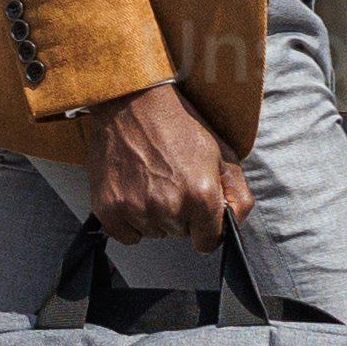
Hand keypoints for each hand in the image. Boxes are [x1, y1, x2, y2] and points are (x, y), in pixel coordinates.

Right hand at [77, 80, 253, 246]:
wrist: (133, 102)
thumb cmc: (179, 124)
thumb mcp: (222, 153)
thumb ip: (238, 195)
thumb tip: (235, 225)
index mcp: (201, 195)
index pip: (208, 243)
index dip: (206, 228)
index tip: (199, 213)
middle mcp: (169, 207)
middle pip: (179, 235)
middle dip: (180, 215)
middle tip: (172, 180)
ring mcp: (136, 208)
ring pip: (153, 233)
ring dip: (155, 216)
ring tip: (152, 180)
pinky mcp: (109, 208)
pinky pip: (127, 236)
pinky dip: (130, 221)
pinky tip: (134, 191)